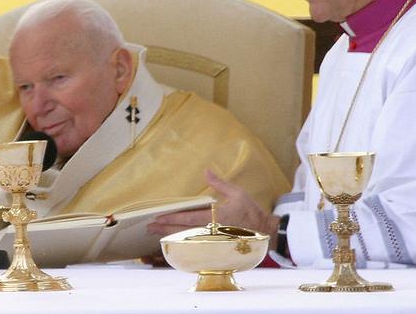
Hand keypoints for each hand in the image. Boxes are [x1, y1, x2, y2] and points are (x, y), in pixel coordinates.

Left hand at [148, 170, 279, 247]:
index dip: (172, 218)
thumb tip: (206, 171)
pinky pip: (194, 246)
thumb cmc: (251, 212)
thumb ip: (219, 183)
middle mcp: (212, 231)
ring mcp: (213, 240)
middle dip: (165, 229)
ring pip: (186, 240)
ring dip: (170, 236)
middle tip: (149, 227)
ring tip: (155, 234)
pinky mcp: (215, 246)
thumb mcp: (237, 193)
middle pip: (183, 231)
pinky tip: (171, 241)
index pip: (189, 218)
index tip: (158, 217)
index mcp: (215, 217)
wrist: (266, 232)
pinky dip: (181, 243)